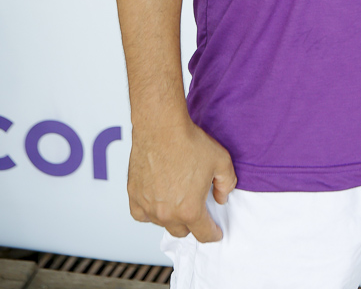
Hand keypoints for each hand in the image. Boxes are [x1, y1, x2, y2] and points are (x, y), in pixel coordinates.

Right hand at [127, 117, 236, 241]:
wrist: (161, 127)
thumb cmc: (190, 142)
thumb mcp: (221, 161)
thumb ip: (227, 184)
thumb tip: (221, 198)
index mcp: (190, 210)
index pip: (204, 234)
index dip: (213, 234)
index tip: (216, 232)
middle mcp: (167, 214)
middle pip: (182, 231)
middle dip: (191, 223)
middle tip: (195, 207)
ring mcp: (148, 207)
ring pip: (162, 222)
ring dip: (170, 215)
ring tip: (176, 195)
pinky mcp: (133, 196)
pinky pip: (142, 214)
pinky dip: (149, 210)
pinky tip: (157, 198)